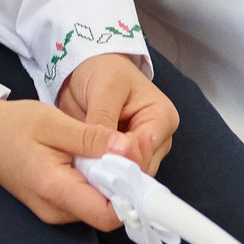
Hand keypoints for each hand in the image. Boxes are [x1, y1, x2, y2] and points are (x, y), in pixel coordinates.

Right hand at [0, 97, 126, 227]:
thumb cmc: (15, 125)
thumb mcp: (54, 122)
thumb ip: (91, 137)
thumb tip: (128, 149)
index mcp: (55, 190)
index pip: (106, 215)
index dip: (130, 196)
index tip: (138, 165)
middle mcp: (55, 210)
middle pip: (106, 212)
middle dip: (123, 186)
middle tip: (130, 150)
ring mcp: (53, 210)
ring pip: (97, 207)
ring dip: (111, 184)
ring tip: (114, 150)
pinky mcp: (53, 204)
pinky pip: (85, 201)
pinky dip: (97, 184)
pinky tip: (97, 159)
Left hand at [56, 52, 177, 174]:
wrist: (89, 67)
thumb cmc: (103, 71)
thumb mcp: (104, 90)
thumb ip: (105, 121)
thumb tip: (111, 153)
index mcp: (162, 118)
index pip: (145, 152)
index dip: (121, 163)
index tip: (95, 167)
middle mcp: (158, 138)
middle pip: (140, 169)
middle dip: (113, 173)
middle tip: (85, 173)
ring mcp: (143, 150)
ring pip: (128, 176)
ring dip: (105, 176)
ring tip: (82, 171)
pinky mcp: (125, 157)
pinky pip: (116, 174)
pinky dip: (100, 174)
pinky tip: (84, 170)